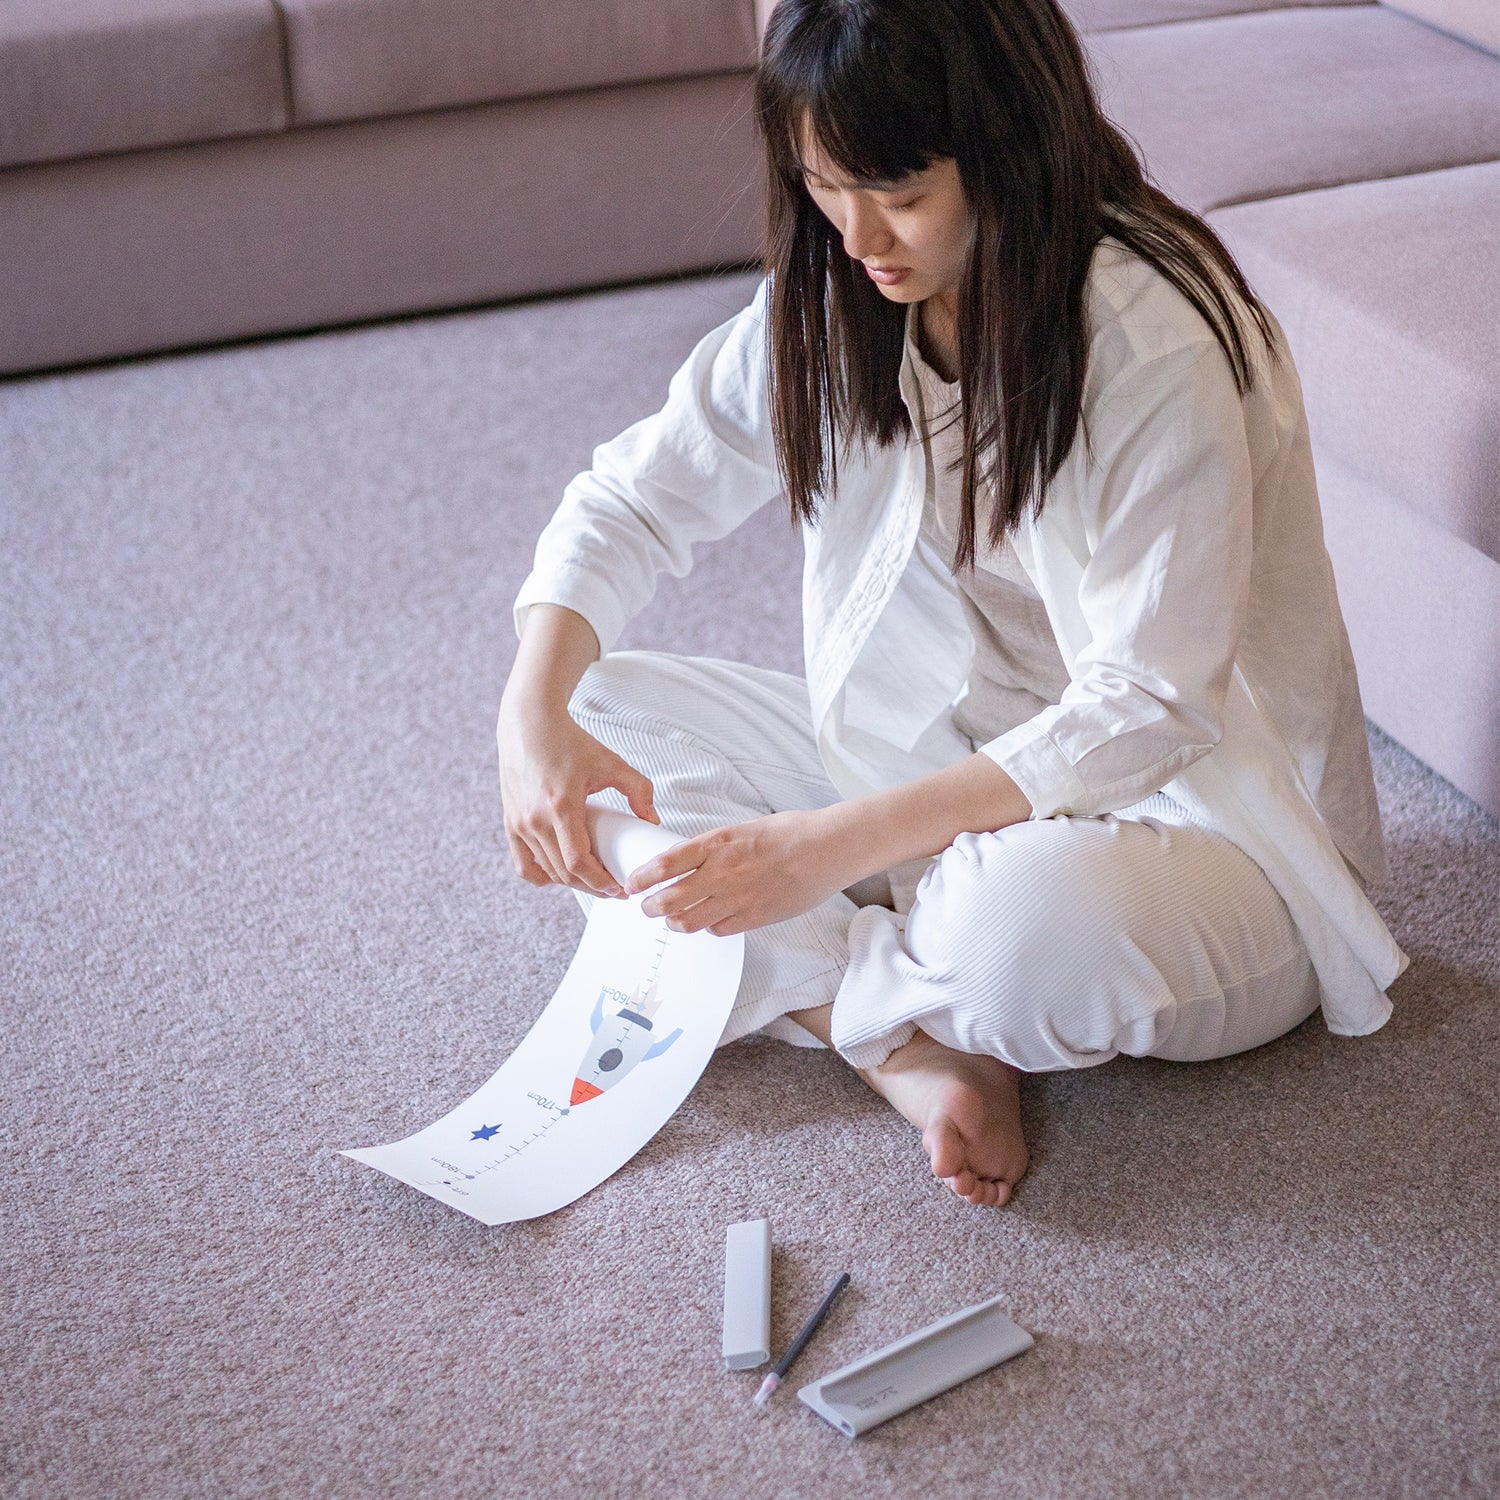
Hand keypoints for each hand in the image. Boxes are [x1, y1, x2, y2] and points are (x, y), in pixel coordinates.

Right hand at [497, 703, 657, 896]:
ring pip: (547, 872)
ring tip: (594, 881)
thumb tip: (652, 820)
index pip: (578, 862)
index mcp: (560, 806)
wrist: (528, 724)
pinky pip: (524, 866)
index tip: (620, 888)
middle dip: (593, 887)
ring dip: (572, 883)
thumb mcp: (610, 762)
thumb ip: (639, 789)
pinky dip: (543, 876)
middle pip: (564, 873)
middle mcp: (534, 819)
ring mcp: (518, 824)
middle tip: (614, 889)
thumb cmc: (569, 742)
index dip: (601, 882)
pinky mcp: (509, 823)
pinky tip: (562, 875)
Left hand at [623, 809, 854, 934]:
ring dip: (674, 923)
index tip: (632, 884)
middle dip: (650, 907)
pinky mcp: (756, 917)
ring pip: (690, 921)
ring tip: (671, 920)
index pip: (666, 863)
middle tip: (646, 907)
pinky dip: (708, 927)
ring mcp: (739, 897)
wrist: (828, 849)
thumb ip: (713, 847)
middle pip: (670, 899)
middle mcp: (724, 871)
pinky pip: (719, 930)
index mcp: (719, 842)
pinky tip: (708, 920)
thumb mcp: (742, 829)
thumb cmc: (790, 833)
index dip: (643, 878)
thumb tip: (685, 862)